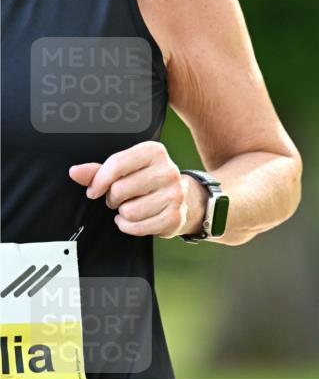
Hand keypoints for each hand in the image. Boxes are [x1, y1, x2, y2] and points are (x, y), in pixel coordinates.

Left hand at [69, 141, 206, 238]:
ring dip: (122, 213)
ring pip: (128, 211)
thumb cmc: (147, 180)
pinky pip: (137, 227)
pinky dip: (129, 226)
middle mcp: (167, 170)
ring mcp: (174, 194)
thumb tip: (75, 172)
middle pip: (119, 190)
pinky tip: (134, 219)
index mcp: (154, 151)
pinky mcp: (173, 216)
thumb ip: (99, 170)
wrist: (181, 198)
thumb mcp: (125, 169)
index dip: (99, 180)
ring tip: (130, 206)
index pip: (117, 164)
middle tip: (120, 197)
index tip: (94, 190)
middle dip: (113, 198)